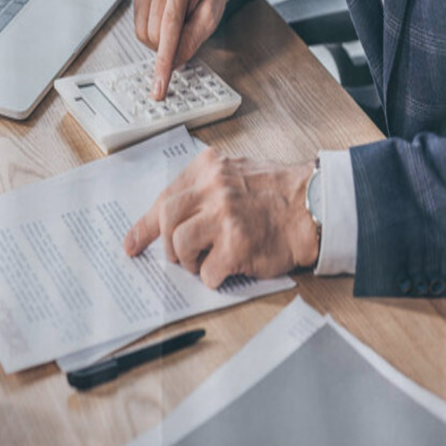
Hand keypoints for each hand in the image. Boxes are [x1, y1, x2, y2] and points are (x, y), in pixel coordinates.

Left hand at [123, 148, 318, 288]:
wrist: (313, 206)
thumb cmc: (277, 194)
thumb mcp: (235, 173)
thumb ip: (204, 189)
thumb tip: (170, 217)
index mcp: (208, 168)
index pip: (164, 197)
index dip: (144, 226)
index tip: (131, 244)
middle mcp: (213, 188)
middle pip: (165, 221)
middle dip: (167, 246)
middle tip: (179, 257)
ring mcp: (224, 216)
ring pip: (179, 246)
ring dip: (190, 262)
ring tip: (208, 260)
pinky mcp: (237, 245)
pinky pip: (208, 272)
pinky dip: (215, 277)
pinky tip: (231, 267)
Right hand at [133, 0, 229, 100]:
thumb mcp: (213, 12)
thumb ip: (194, 38)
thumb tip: (174, 63)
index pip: (169, 25)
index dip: (163, 60)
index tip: (158, 87)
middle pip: (153, 31)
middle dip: (167, 45)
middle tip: (183, 35)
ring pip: (141, 28)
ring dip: (158, 38)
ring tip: (176, 22)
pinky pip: (137, 18)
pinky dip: (151, 26)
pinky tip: (164, 15)